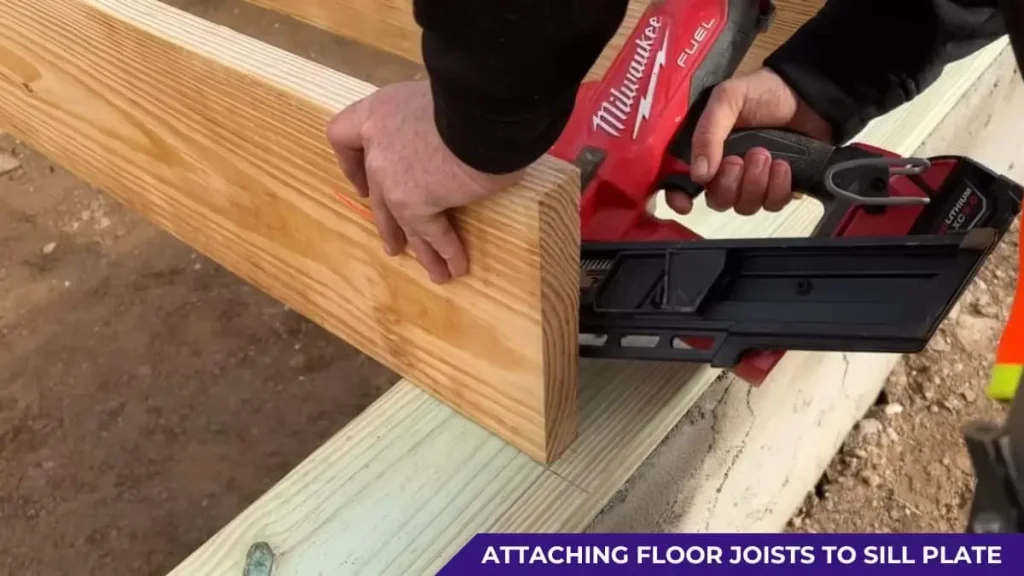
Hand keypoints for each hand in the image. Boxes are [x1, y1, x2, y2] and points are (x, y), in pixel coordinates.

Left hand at [327, 80, 522, 283]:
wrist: (482, 108)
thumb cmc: (467, 96)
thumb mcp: (438, 99)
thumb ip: (430, 121)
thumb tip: (453, 135)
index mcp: (379, 113)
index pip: (342, 136)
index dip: (350, 165)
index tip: (363, 184)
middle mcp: (377, 147)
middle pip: (377, 193)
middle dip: (388, 222)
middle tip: (395, 241)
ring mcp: (391, 179)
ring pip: (400, 221)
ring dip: (419, 248)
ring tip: (433, 270)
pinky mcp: (416, 203)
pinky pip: (431, 234)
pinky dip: (445, 252)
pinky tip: (455, 266)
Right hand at [667, 67, 833, 215]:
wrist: (809, 93)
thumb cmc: (764, 92)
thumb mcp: (728, 99)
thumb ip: (708, 133)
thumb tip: (699, 175)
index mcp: (707, 151)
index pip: (682, 184)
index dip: (679, 198)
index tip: (686, 203)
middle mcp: (726, 172)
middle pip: (717, 201)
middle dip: (729, 184)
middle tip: (742, 158)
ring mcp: (754, 182)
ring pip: (745, 206)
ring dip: (756, 184)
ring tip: (768, 156)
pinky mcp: (780, 188)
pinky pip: (773, 204)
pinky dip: (778, 188)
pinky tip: (784, 166)